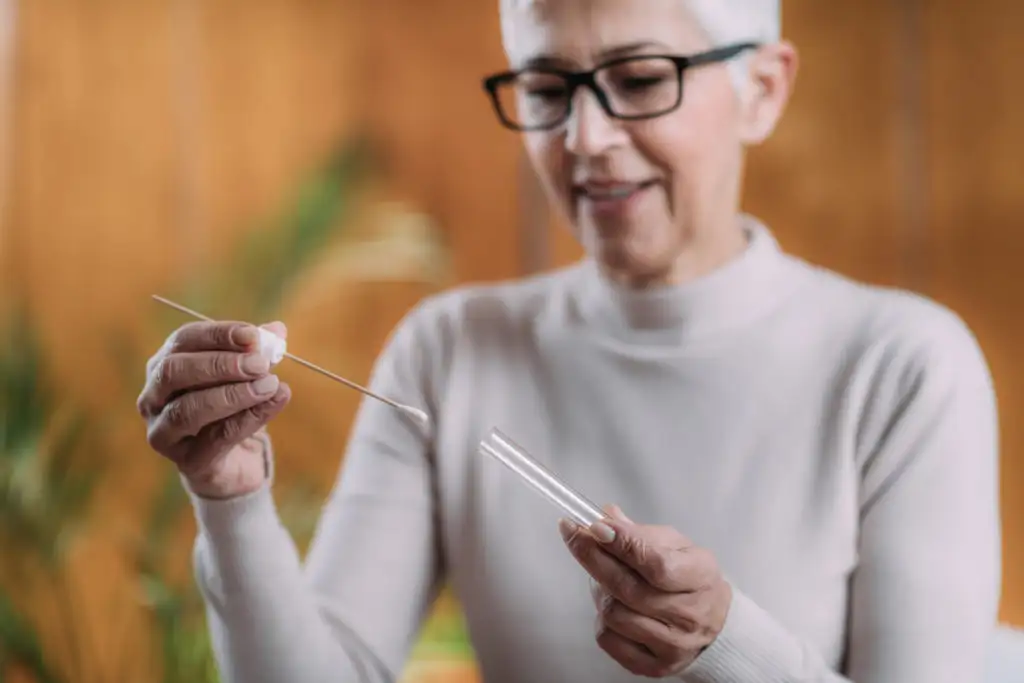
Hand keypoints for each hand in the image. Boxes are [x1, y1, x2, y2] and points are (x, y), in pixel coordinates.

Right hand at [137, 320, 291, 498]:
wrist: (233, 461)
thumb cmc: (233, 409)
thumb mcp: (246, 376)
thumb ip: (258, 353)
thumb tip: (277, 330)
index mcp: (164, 365)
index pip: (183, 340)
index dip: (218, 335)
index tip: (254, 335)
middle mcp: (153, 397)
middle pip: (174, 371)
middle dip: (220, 364)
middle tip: (260, 364)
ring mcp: (163, 431)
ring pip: (188, 409)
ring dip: (233, 394)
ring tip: (269, 385)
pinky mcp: (186, 460)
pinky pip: (216, 437)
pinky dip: (248, 419)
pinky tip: (273, 403)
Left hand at [559, 506, 731, 677]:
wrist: (713, 621)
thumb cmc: (688, 577)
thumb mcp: (674, 545)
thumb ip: (638, 532)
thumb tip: (605, 517)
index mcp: (702, 575)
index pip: (656, 563)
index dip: (622, 543)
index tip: (595, 526)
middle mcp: (691, 614)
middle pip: (628, 588)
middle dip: (594, 557)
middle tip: (576, 536)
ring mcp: (674, 645)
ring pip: (613, 613)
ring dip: (599, 590)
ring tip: (605, 578)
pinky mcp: (655, 666)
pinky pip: (608, 639)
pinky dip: (602, 618)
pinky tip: (614, 605)